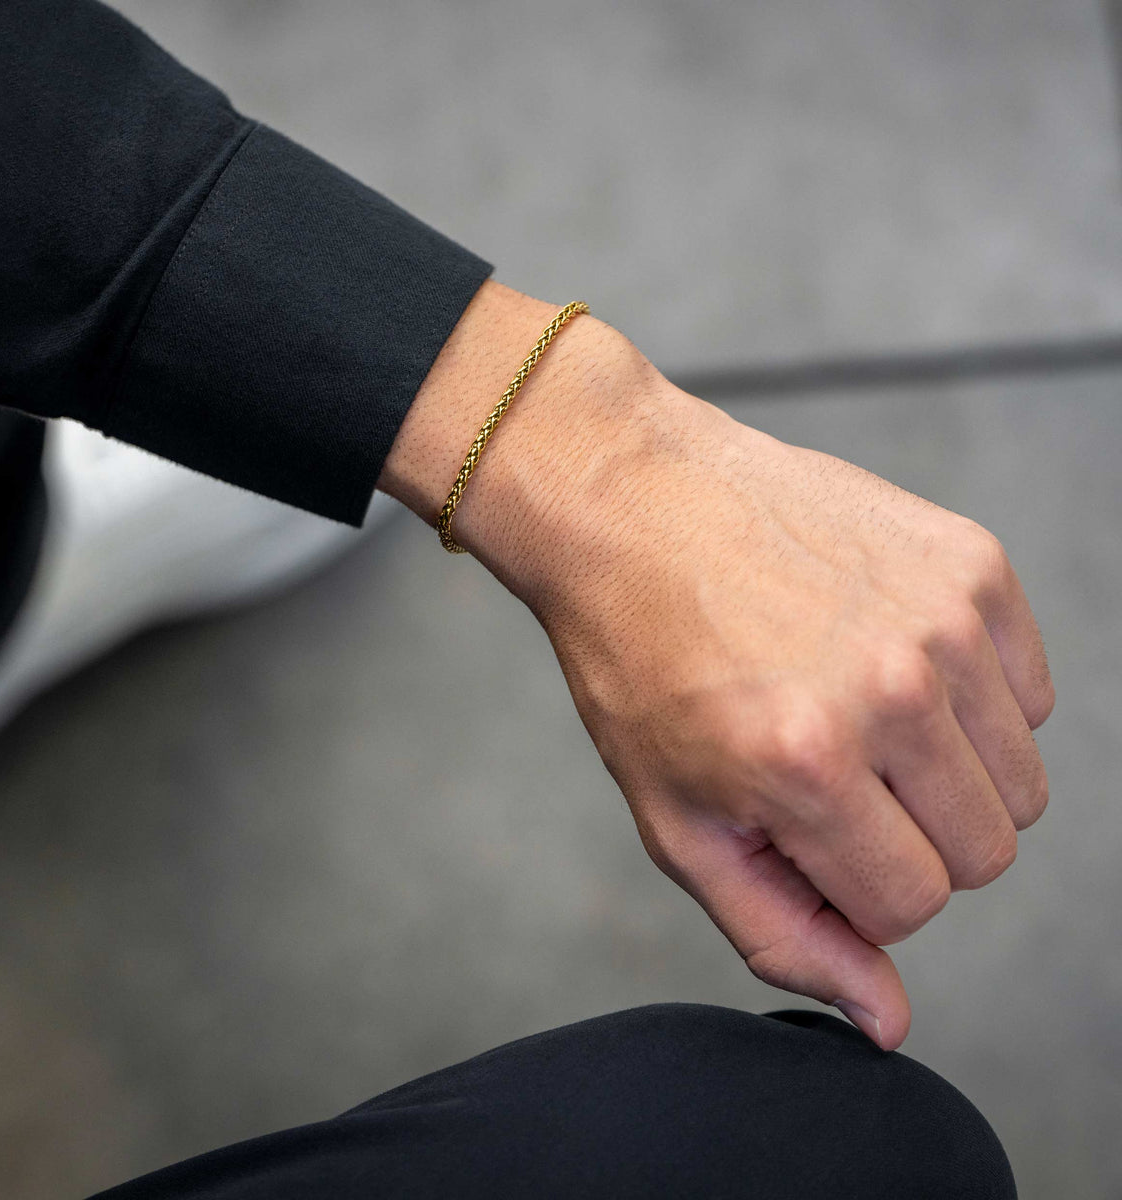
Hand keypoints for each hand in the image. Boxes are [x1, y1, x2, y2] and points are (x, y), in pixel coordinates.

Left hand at [381, 284, 1053, 1049]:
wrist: (634, 505)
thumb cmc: (639, 661)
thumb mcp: (677, 819)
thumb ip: (783, 933)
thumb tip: (887, 1020)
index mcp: (804, 767)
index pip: (912, 906)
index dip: (855, 883)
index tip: (803, 827)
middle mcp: (890, 690)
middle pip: (988, 850)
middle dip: (910, 835)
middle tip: (831, 772)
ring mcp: (940, 618)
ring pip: (1020, 777)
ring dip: (944, 767)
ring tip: (851, 707)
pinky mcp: (970, 562)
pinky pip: (1030, 688)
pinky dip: (971, 696)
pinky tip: (882, 654)